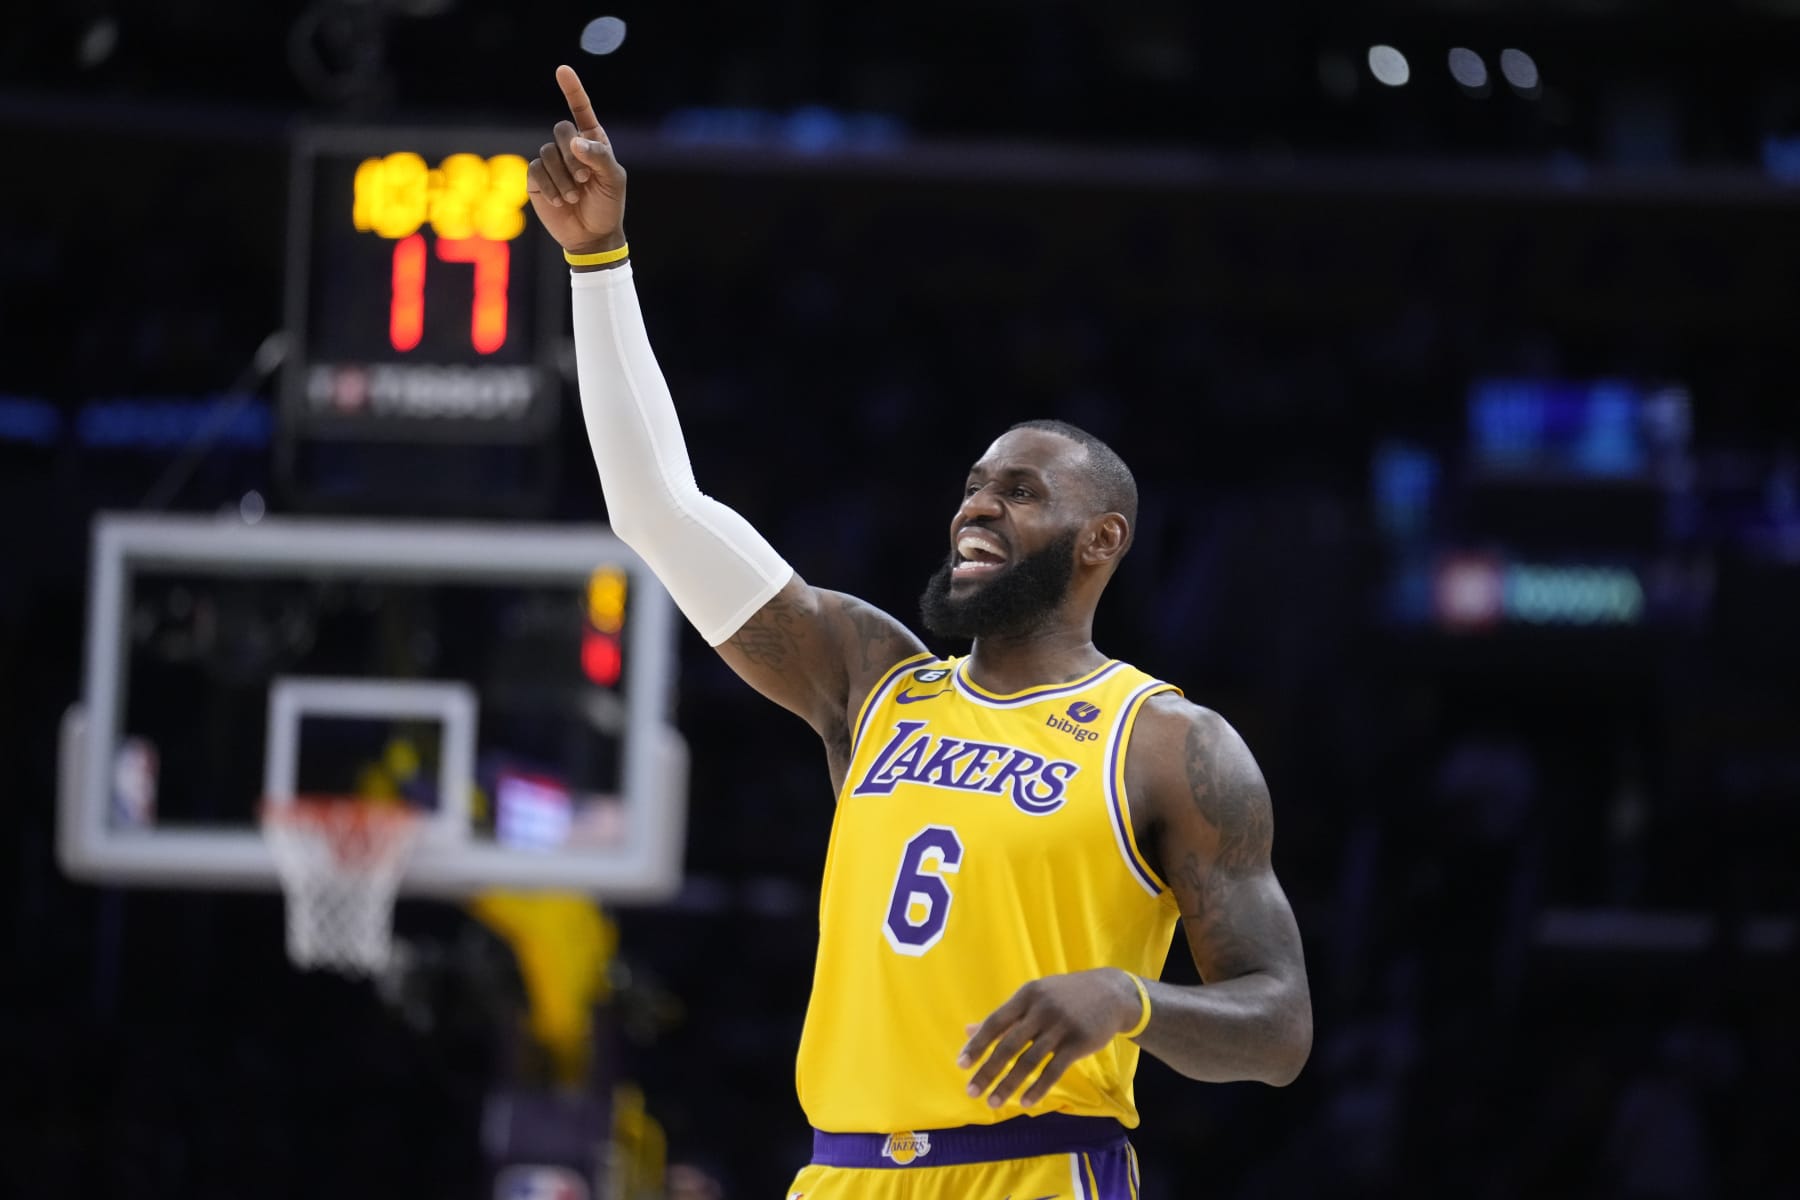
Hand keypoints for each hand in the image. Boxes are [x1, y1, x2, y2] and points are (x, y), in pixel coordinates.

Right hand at [527, 64, 626, 254]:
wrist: (592, 235)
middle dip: (572, 156)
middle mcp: (570, 147)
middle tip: (585, 180)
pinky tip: (559, 200)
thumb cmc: (607, 205)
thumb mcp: (613, 180)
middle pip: (561, 129)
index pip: (581, 109)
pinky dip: (549, 186)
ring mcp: (552, 162)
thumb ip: (599, 156)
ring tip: (573, 196)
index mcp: (592, 141)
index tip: (562, 70)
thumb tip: (575, 142)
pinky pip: (537, 170)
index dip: (572, 89)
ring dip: (562, 177)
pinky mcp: (537, 178)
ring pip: (547, 152)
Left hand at [957, 969, 1142, 1108]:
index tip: (961, 1065)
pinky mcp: (1079, 1043)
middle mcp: (1041, 1009)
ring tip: (993, 1103)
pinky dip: (1038, 1088)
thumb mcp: (1034, 998)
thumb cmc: (1066, 996)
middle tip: (971, 1092)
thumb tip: (968, 1031)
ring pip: (1029, 1060)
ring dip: (1009, 1085)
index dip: (978, 1045)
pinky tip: (1025, 1102)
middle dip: (988, 1070)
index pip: (996, 1022)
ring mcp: (1061, 1026)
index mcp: (1027, 995)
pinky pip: (1054, 1070)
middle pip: (1009, 1044)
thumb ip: (1004, 1017)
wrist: (1112, 993)